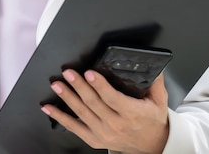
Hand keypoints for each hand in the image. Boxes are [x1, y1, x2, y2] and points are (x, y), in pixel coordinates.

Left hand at [41, 70, 168, 153]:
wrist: (150, 146)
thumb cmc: (152, 122)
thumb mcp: (159, 101)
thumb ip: (155, 82)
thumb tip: (154, 64)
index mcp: (132, 113)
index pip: (112, 98)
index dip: (99, 85)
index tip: (89, 73)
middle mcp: (116, 124)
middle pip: (94, 103)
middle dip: (79, 86)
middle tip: (69, 73)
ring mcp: (103, 133)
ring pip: (82, 113)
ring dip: (67, 97)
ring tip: (57, 85)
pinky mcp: (94, 139)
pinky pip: (74, 127)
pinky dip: (60, 117)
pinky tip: (49, 107)